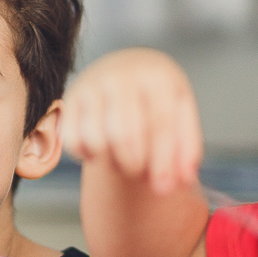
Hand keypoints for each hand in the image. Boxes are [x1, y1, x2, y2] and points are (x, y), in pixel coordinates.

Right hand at [61, 48, 202, 194]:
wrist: (126, 67)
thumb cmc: (158, 97)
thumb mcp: (181, 113)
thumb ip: (187, 147)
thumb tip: (183, 180)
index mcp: (156, 75)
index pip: (160, 122)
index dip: (163, 160)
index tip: (164, 189)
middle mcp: (120, 75)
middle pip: (126, 133)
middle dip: (135, 165)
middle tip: (141, 173)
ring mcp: (91, 85)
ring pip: (96, 138)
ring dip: (111, 163)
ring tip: (124, 161)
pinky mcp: (70, 97)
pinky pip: (72, 139)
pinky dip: (86, 155)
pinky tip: (102, 153)